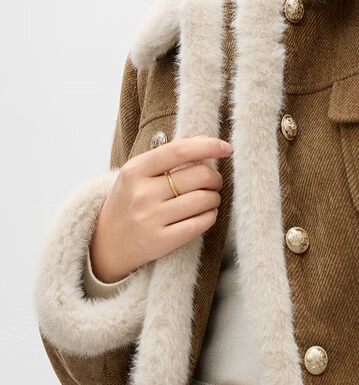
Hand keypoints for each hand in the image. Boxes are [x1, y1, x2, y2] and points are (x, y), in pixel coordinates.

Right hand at [89, 135, 231, 281]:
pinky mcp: (162, 241)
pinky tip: (206, 214)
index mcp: (135, 170)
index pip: (179, 151)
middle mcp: (142, 193)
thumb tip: (206, 140)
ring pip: (204, 200)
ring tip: (209, 199)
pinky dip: (211, 216)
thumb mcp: (137, 175)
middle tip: (213, 182)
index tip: (225, 147)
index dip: (207, 146)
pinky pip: (201, 223)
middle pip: (199, 175)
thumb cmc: (128, 203)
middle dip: (215, 177)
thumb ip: (168, 157)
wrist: (107, 244)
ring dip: (215, 198)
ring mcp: (151, 218)